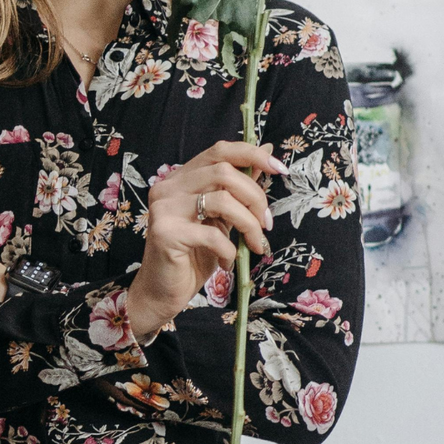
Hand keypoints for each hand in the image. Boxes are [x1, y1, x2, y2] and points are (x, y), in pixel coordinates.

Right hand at [128, 141, 285, 339]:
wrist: (163, 292)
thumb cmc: (193, 255)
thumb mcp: (222, 219)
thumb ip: (238, 189)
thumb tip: (267, 151)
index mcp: (180, 179)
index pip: (218, 151)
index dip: (251, 155)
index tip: (281, 170)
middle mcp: (168, 187)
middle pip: (224, 172)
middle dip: (255, 197)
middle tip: (266, 224)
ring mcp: (164, 209)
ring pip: (222, 200)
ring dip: (249, 224)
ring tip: (254, 244)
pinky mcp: (166, 233)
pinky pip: (213, 235)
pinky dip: (230, 251)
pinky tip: (228, 263)